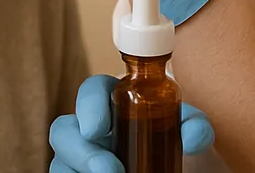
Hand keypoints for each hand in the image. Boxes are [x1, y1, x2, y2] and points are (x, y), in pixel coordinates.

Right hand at [49, 74, 215, 172]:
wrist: (184, 169)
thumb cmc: (178, 145)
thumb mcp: (189, 132)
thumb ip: (195, 126)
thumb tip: (192, 136)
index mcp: (114, 102)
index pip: (91, 91)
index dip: (88, 105)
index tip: (98, 128)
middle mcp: (92, 130)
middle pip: (63, 130)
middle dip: (81, 151)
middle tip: (111, 170)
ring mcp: (83, 159)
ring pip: (60, 163)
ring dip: (77, 171)